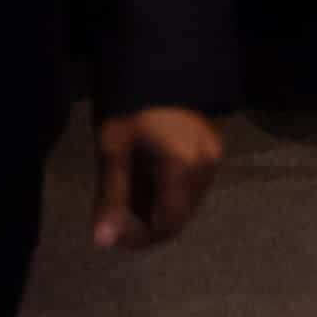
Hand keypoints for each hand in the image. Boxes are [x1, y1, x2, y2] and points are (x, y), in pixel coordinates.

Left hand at [91, 107, 220, 249]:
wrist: (164, 75)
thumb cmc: (134, 112)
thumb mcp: (114, 154)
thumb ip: (112, 199)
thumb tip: (103, 242)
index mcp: (182, 168)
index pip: (168, 225)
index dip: (139, 237)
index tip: (111, 233)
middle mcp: (205, 169)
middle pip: (178, 218)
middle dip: (145, 226)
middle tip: (115, 218)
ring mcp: (213, 163)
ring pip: (185, 207)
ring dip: (156, 212)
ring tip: (128, 198)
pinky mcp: (213, 157)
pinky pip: (190, 192)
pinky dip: (167, 197)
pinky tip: (147, 184)